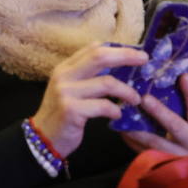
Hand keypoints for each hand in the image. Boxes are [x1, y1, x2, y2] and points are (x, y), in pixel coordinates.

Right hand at [32, 42, 147, 158]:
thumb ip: (90, 75)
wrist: (42, 139)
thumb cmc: (64, 113)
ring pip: (106, 83)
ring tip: (135, 99)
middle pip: (100, 56)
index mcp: (66, 68)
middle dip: (126, 56)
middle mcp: (64, 76)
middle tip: (145, 61)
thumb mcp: (72, 88)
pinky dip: (115, 109)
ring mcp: (66, 92)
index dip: (119, 48)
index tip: (137, 53)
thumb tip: (123, 64)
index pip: (94, 48)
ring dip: (126, 91)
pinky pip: (102, 105)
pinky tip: (118, 114)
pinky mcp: (70, 110)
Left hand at [121, 73, 187, 155]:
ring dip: (138, 129)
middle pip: (175, 126)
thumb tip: (177, 78)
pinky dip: (133, 141)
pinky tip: (124, 130)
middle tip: (144, 98)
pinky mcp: (163, 164)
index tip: (184, 76)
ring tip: (124, 116)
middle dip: (160, 112)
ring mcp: (176, 155)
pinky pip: (145, 152)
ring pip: (155, 142)